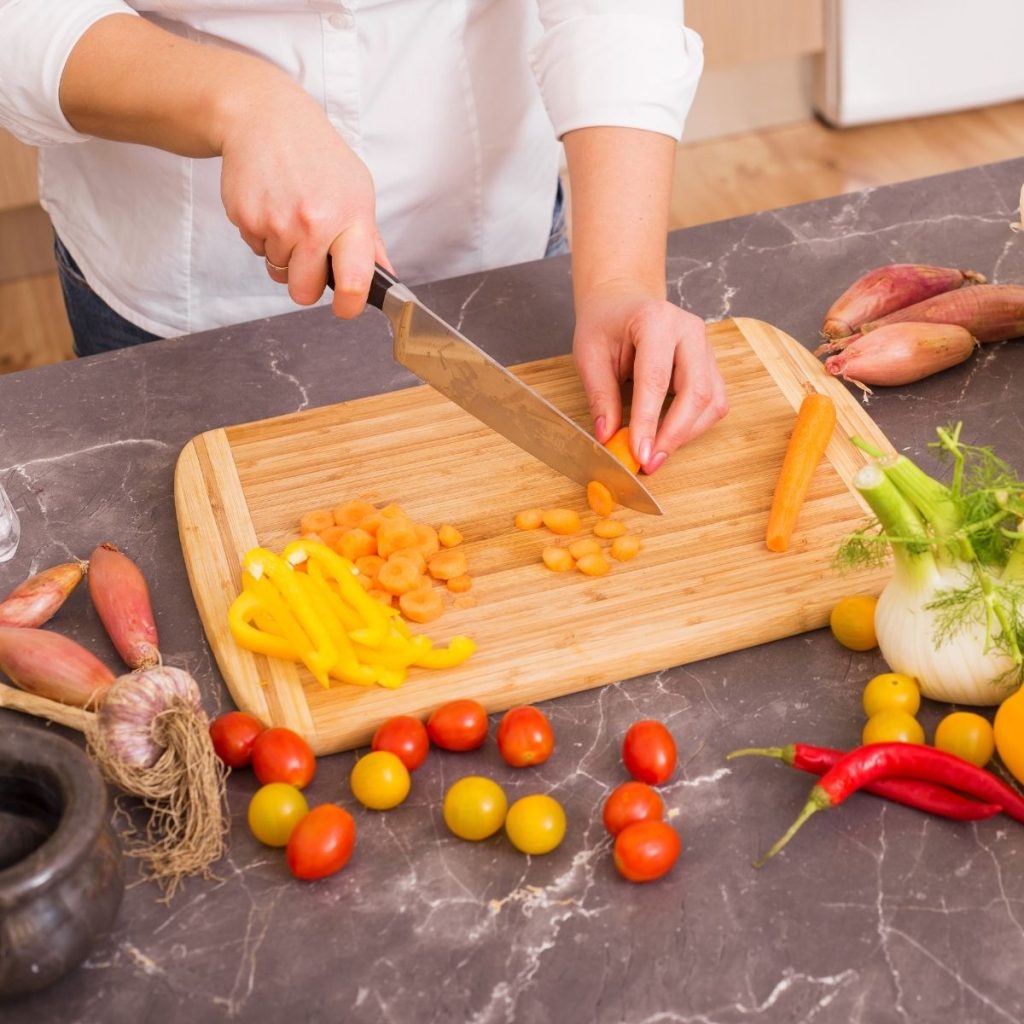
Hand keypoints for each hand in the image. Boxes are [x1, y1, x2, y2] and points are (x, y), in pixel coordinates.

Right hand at [217, 81, 391, 317]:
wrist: (265, 117)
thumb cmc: (317, 155)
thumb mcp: (357, 189)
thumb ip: (370, 241)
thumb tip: (385, 278)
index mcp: (350, 217)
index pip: (354, 280)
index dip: (350, 304)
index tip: (346, 307)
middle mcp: (314, 222)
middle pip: (304, 292)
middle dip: (305, 283)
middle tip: (309, 256)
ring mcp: (277, 222)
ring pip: (278, 272)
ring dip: (282, 253)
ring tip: (288, 214)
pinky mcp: (246, 218)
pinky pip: (256, 250)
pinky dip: (262, 235)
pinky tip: (270, 203)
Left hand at [573, 288, 728, 473]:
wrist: (623, 302)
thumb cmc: (605, 325)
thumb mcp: (589, 355)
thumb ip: (600, 396)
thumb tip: (608, 437)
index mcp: (656, 320)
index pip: (656, 380)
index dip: (649, 422)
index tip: (639, 454)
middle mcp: (689, 331)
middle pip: (697, 392)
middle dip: (674, 434)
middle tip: (650, 462)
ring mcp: (705, 347)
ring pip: (711, 401)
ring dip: (686, 434)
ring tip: (656, 452)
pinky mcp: (710, 364)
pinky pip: (713, 402)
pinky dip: (694, 425)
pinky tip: (669, 435)